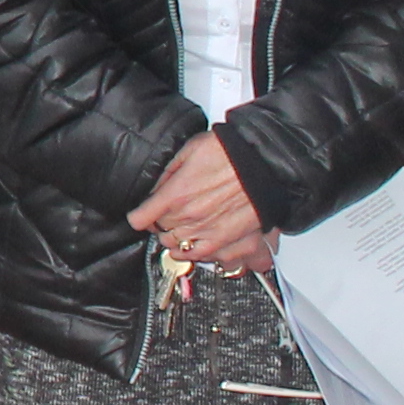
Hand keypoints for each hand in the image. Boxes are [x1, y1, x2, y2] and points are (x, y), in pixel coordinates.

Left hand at [126, 132, 266, 269]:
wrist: (264, 162)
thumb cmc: (231, 151)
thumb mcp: (190, 150)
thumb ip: (169, 172)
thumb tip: (158, 187)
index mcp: (176, 194)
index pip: (141, 218)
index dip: (139, 215)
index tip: (141, 214)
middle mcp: (188, 216)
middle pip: (159, 230)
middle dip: (159, 222)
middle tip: (165, 215)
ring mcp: (205, 230)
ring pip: (175, 244)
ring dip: (173, 237)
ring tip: (179, 228)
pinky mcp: (224, 239)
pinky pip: (199, 255)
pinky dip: (190, 253)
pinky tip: (188, 247)